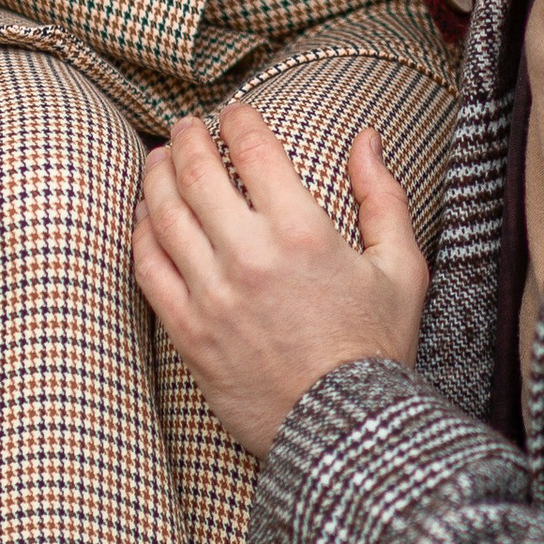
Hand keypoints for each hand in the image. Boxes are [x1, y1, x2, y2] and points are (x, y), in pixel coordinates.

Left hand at [133, 102, 428, 460]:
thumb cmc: (376, 348)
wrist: (343, 430)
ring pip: (163, 214)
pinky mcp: (187, 332)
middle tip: (188, 126)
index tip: (234, 113)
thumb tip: (366, 137)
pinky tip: (146, 217)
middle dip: (188, 137)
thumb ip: (382, 195)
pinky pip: (148, 268)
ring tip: (160, 159)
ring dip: (157, 176)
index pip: (251, 148)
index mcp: (302, 233)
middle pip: (196, 171)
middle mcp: (248, 257)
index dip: (237, 119)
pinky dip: (142, 233)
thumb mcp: (401, 267)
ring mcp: (210, 296)